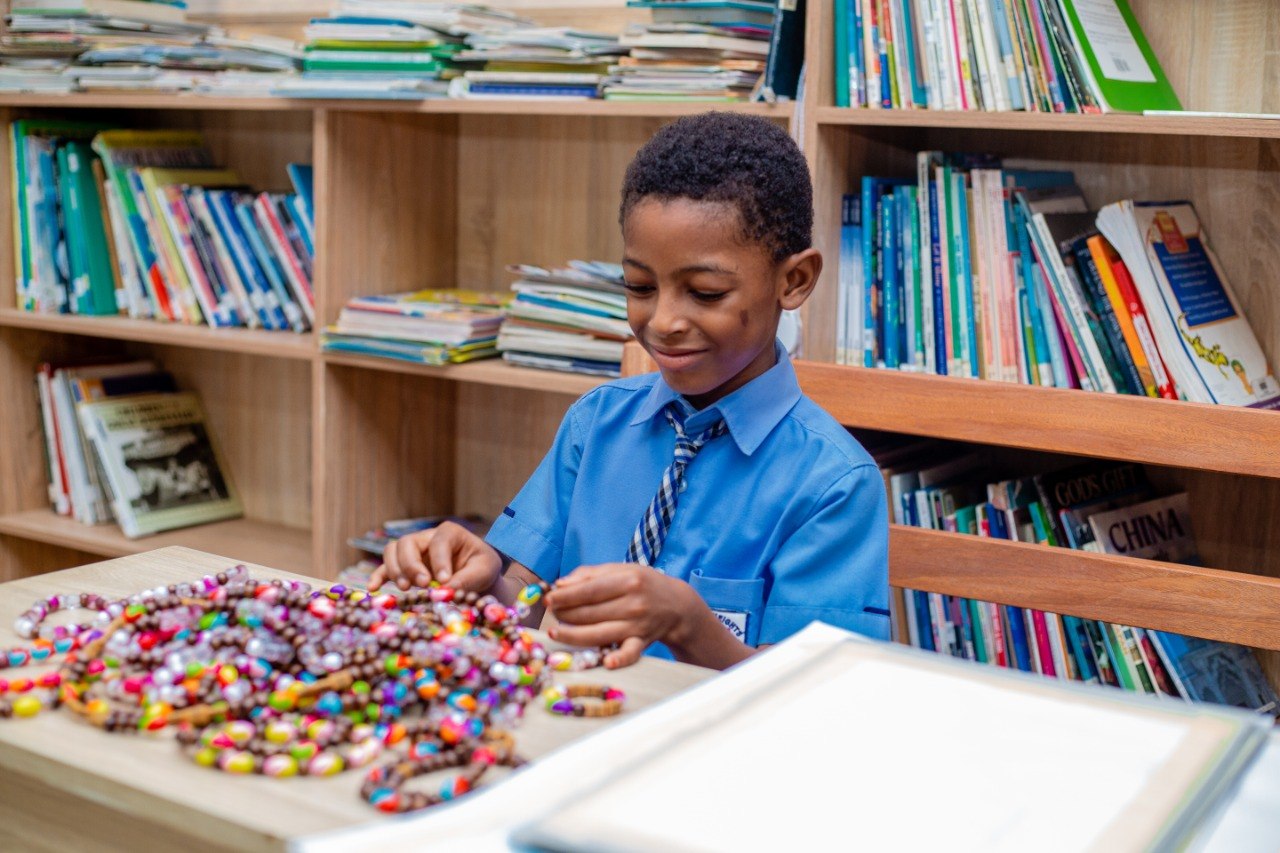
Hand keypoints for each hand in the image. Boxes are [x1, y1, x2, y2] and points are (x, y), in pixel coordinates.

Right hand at [368, 521, 502, 592]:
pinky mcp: (404, 567)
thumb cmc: (481, 567)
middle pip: (408, 543)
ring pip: (392, 551)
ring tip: (406, 588)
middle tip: (423, 584)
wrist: (476, 576)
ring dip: (395, 570)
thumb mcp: (485, 570)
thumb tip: (447, 589)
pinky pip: (385, 567)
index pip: (438, 542)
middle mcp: (427, 538)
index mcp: (450, 532)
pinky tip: (374, 588)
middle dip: (412, 564)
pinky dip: (378, 576)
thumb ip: (469, 578)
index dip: (439, 561)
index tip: (444, 581)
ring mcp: (413, 551)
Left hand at [543, 563, 695, 668]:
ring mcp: (637, 625)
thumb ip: (590, 574)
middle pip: (590, 612)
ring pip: (599, 634)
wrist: (676, 605)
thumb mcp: (621, 570)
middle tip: (552, 612)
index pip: (589, 590)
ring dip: (573, 635)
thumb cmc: (642, 584)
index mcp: (627, 580)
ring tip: (555, 633)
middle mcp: (633, 603)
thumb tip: (560, 585)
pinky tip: (606, 663)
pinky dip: (619, 659)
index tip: (548, 599)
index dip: (566, 596)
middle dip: (565, 613)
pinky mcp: (642, 642)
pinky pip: (629, 653)